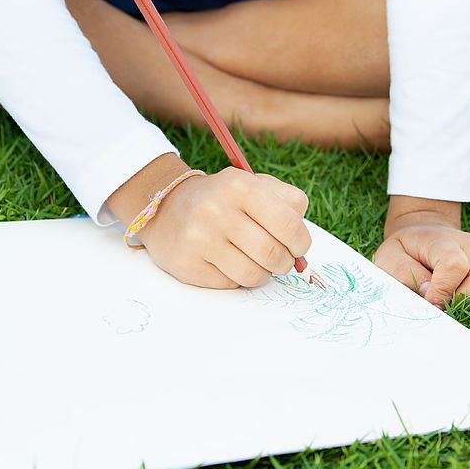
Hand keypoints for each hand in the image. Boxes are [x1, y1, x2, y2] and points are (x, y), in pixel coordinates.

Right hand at [131, 164, 311, 288]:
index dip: (301, 243)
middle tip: (280, 259)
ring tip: (255, 261)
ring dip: (263, 273)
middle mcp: (216, 210)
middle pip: (273, 254)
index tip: (298, 247)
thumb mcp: (255, 185)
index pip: (288, 225)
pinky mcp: (189, 265)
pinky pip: (231, 284)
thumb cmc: (224, 200)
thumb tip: (303, 246)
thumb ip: (288, 204)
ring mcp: (200, 239)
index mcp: (239, 186)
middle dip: (284, 263)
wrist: (166, 207)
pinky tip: (228, 262)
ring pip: (254, 275)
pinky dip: (238, 278)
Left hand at [374, 196, 469, 308]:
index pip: (455, 265)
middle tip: (445, 303)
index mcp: (441, 241)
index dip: (444, 291)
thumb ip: (404, 275)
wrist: (423, 235)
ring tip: (460, 297)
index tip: (431, 303)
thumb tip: (430, 295)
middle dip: (463, 300)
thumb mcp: (388, 259)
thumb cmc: (404, 252)